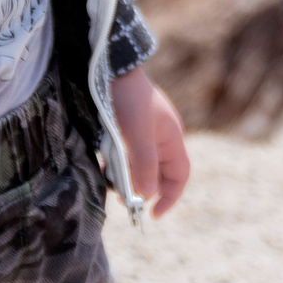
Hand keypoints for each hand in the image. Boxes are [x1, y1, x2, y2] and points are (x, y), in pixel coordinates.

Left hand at [110, 66, 189, 218]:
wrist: (111, 67)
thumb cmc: (128, 100)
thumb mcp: (137, 135)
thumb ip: (144, 166)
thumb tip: (147, 195)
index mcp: (171, 138)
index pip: (179, 175)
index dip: (170, 197)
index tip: (152, 214)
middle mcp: (161, 137)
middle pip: (159, 172)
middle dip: (144, 189)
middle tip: (122, 199)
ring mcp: (144, 131)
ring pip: (140, 164)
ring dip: (127, 177)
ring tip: (109, 182)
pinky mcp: (127, 126)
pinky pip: (127, 152)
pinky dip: (117, 163)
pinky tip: (102, 164)